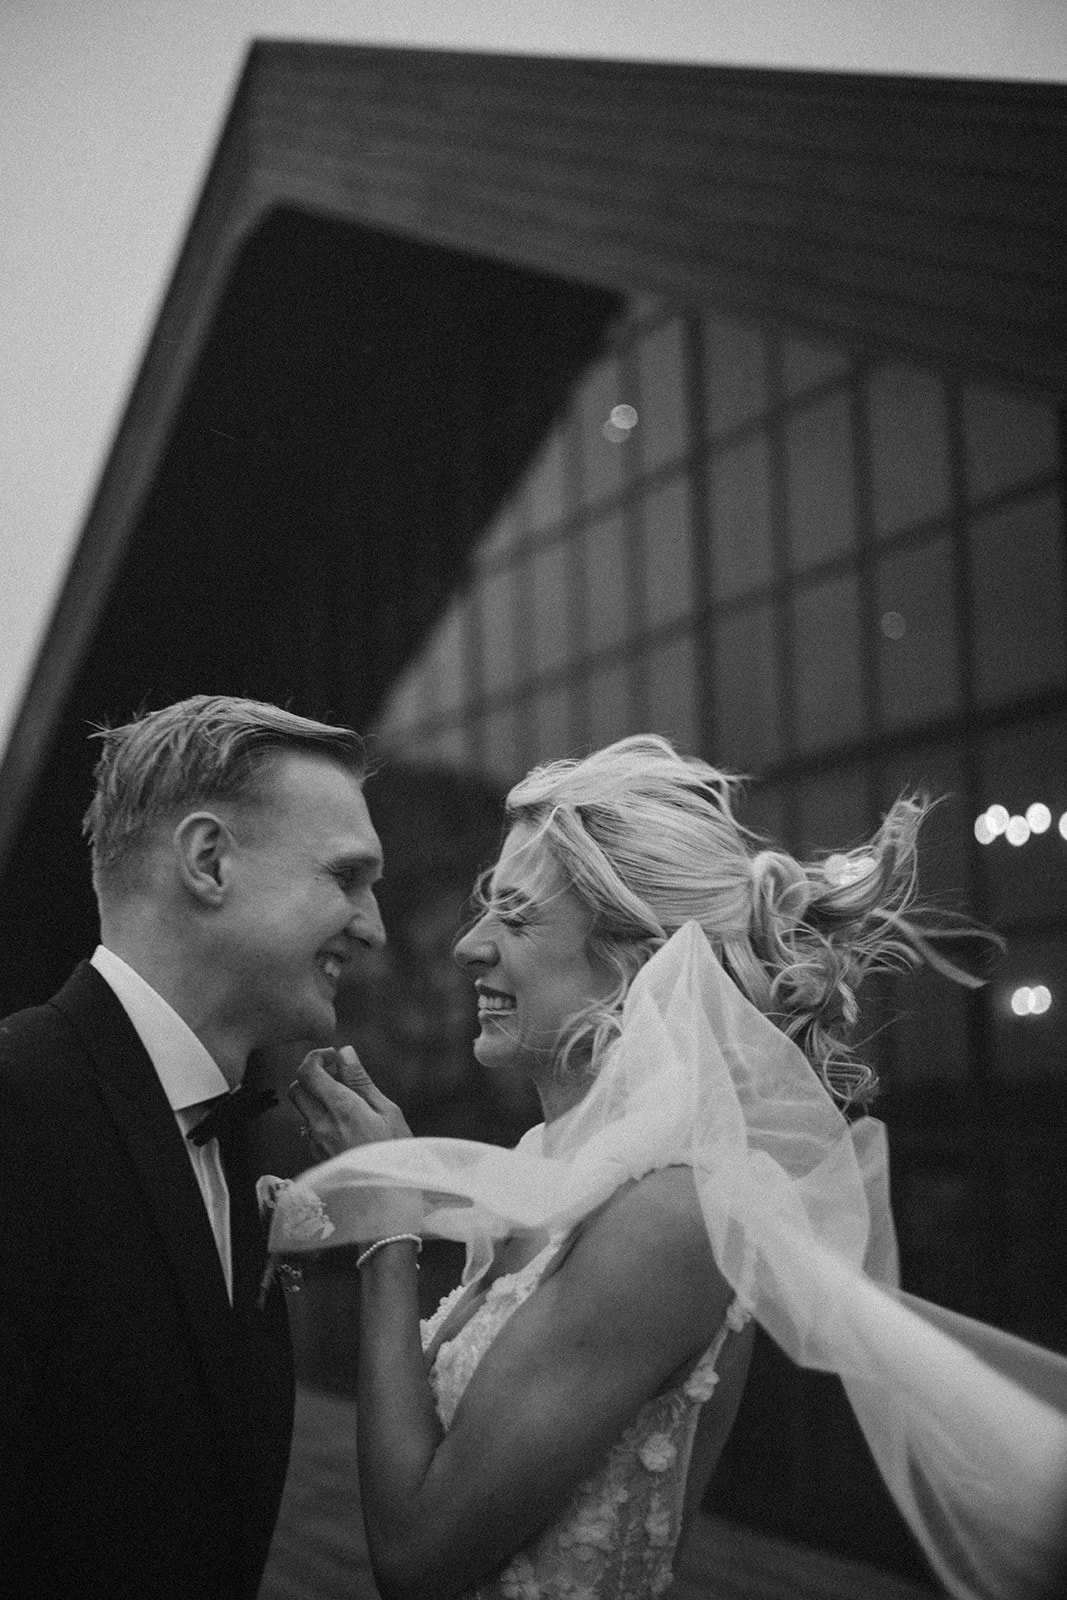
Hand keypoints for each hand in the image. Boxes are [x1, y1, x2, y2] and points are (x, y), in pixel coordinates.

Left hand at [289, 1045, 411, 1159]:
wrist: (387, 1204)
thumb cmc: (397, 1155)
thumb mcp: (388, 1112)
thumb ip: (361, 1081)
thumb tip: (344, 1052)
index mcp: (341, 1108)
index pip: (307, 1071)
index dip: (317, 1056)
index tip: (335, 1057)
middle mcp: (320, 1125)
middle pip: (296, 1087)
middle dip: (312, 1075)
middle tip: (337, 1075)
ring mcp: (315, 1142)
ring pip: (302, 1109)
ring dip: (317, 1098)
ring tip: (348, 1102)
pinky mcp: (316, 1156)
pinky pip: (309, 1128)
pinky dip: (321, 1117)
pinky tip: (346, 1125)